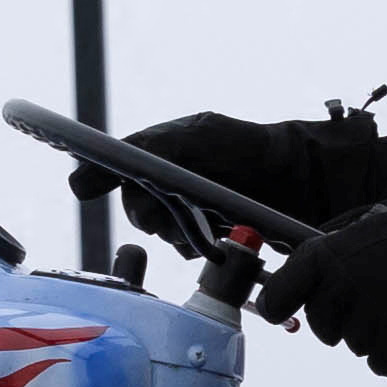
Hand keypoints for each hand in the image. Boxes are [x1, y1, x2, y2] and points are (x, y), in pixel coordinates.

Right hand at [113, 104, 372, 262]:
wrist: (302, 179)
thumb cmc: (251, 147)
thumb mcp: (201, 135)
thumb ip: (153, 145)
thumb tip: (107, 163)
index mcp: (162, 153)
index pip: (116, 167)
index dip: (97, 176)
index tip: (83, 185)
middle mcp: (170, 184)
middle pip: (138, 208)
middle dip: (153, 210)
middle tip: (174, 208)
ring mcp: (190, 214)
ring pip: (164, 233)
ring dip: (182, 230)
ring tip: (212, 220)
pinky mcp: (212, 240)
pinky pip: (191, 251)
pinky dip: (203, 246)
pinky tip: (224, 235)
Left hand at [280, 202, 386, 372]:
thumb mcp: (366, 223)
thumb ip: (333, 250)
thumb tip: (310, 272)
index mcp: (325, 257)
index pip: (279, 294)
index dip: (278, 303)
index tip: (280, 307)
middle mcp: (338, 291)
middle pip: (320, 325)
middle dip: (341, 316)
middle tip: (374, 297)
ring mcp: (366, 323)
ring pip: (354, 344)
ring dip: (374, 332)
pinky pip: (382, 363)